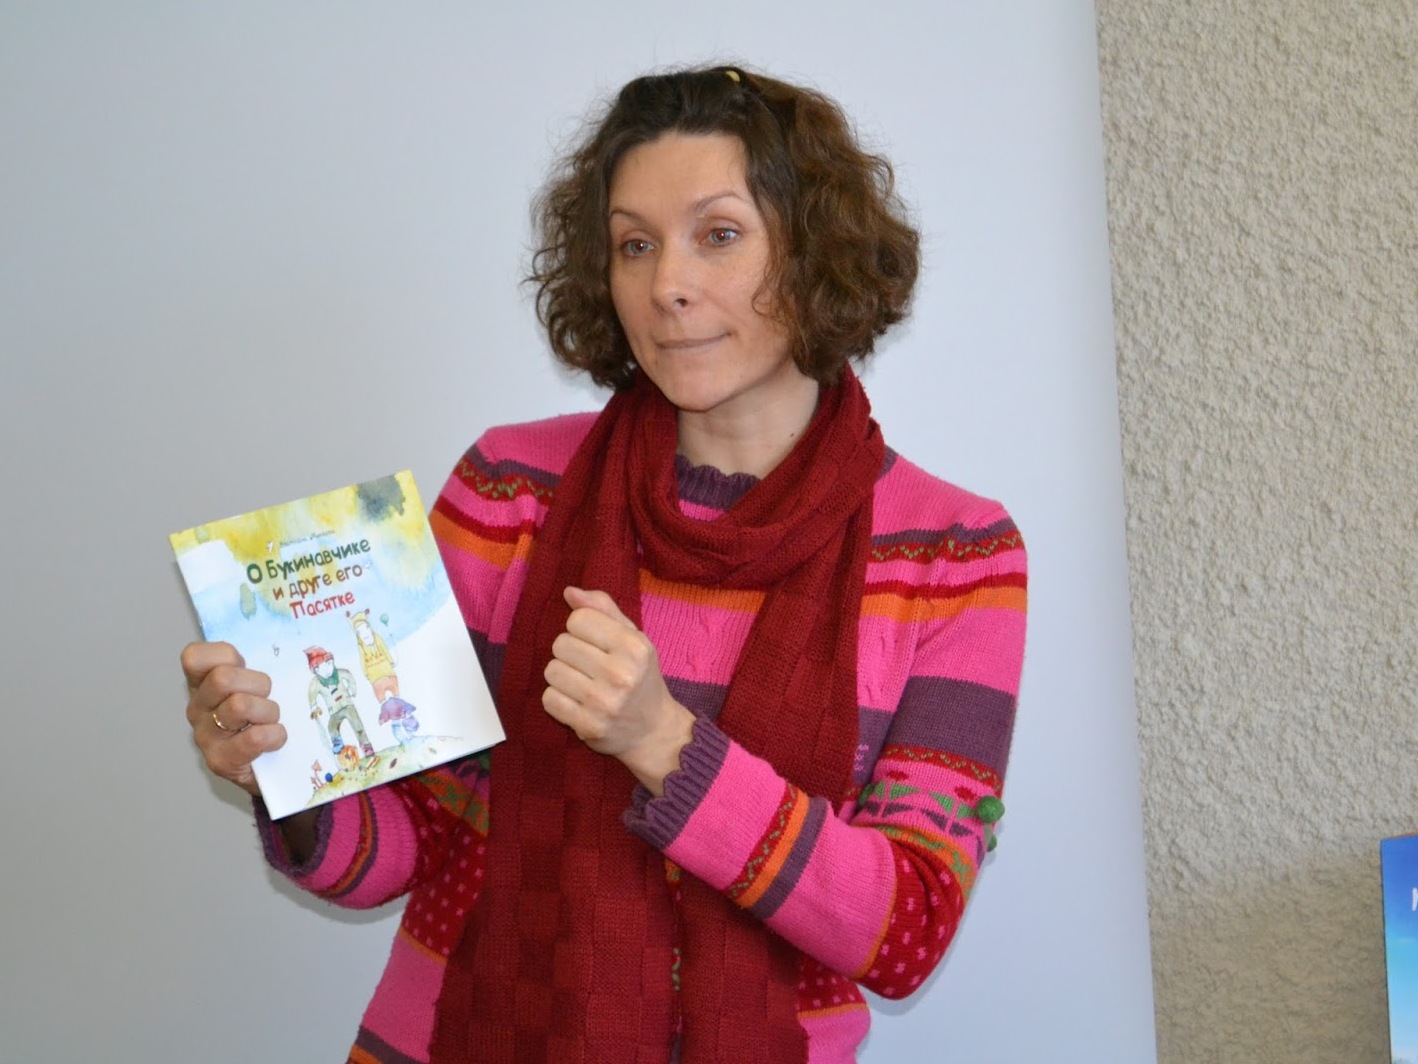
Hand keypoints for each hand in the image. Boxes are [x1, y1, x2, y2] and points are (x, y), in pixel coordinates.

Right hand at [182, 641, 286, 796]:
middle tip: (266, 698)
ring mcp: (205, 735)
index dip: (226, 656)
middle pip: (223, 678)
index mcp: (202, 682)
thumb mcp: (258, 683)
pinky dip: (275, 735)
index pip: (194, 656)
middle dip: (258, 684)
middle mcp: (197, 707)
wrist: (271, 768)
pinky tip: (275, 740)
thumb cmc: (265, 717)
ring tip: (271, 721)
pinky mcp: (220, 760)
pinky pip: (254, 737)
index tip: (245, 668)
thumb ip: (259, 662)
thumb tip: (287, 646)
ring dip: (269, 711)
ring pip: (240, 705)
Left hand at [543, 587, 694, 794]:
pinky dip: (558, 699)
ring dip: (562, 676)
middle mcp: (620, 673)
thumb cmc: (640, 678)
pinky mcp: (588, 725)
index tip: (594, 643)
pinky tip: (576, 702)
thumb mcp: (633, 638)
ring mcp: (603, 702)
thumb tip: (569, 592)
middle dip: (570, 653)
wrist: (654, 731)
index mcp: (634, 646)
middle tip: (588, 667)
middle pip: (561, 644)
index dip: (581, 629)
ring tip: (581, 684)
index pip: (578, 619)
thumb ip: (603, 610)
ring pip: (552, 670)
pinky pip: (549, 699)